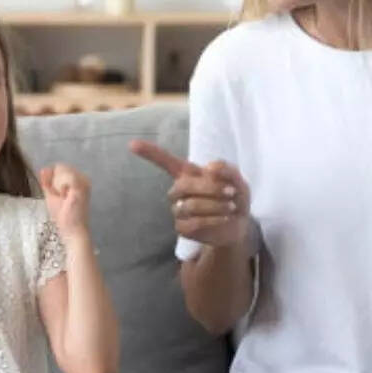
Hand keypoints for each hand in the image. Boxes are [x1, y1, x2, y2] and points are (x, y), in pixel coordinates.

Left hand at [40, 163, 90, 236]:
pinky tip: (66, 196)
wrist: (72, 230)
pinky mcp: (81, 185)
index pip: (60, 168)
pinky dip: (61, 186)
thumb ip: (47, 182)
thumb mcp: (51, 196)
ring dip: (57, 185)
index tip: (59, 195)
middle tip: (62, 198)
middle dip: (55, 182)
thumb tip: (43, 169)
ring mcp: (84, 180)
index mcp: (78, 180)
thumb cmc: (63, 216)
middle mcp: (83, 178)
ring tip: (65, 198)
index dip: (53, 180)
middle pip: (60, 167)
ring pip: (62, 170)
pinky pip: (65, 176)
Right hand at [129, 140, 249, 248]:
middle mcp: (178, 191)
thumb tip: (209, 167)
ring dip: (215, 206)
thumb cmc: (233, 197)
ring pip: (190, 206)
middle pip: (183, 186)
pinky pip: (193, 223)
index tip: (132, 144)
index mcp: (187, 174)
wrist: (239, 224)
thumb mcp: (236, 179)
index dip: (149, 152)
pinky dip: (213, 220)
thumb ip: (227, 169)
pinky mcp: (182, 228)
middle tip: (231, 192)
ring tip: (231, 207)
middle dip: (210, 189)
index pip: (165, 161)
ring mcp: (178, 210)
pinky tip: (225, 218)